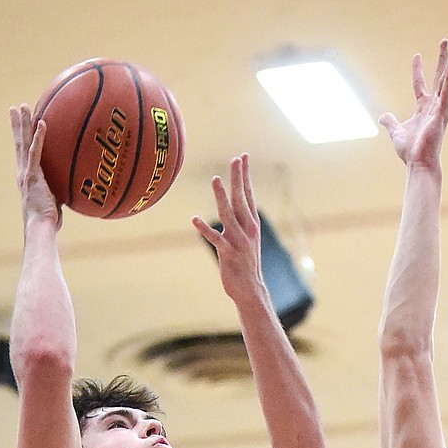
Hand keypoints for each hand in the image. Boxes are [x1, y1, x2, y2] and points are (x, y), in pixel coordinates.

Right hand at [10, 104, 60, 229]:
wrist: (40, 229)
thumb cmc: (48, 223)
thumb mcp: (54, 204)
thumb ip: (59, 192)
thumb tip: (72, 188)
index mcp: (26, 180)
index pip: (23, 154)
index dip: (21, 139)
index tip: (20, 125)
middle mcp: (23, 174)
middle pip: (19, 143)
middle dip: (17, 125)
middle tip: (16, 108)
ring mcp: (27, 174)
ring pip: (23, 143)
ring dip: (23, 123)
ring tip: (22, 106)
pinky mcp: (33, 176)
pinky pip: (36, 152)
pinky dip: (39, 137)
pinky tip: (42, 122)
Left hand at [193, 154, 263, 307]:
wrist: (251, 290)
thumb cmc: (246, 264)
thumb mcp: (246, 240)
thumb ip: (239, 223)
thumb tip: (230, 209)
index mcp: (252, 224)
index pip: (249, 195)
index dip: (245, 176)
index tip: (243, 157)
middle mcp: (247, 230)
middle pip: (242, 199)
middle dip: (238, 179)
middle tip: (235, 159)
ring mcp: (239, 241)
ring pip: (229, 214)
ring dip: (221, 196)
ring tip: (215, 179)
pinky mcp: (228, 253)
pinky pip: (215, 238)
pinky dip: (204, 229)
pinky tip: (195, 219)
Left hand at [380, 40, 447, 168]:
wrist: (419, 164)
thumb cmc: (410, 152)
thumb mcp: (396, 132)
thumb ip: (390, 122)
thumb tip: (383, 116)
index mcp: (423, 108)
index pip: (420, 84)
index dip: (418, 69)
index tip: (417, 55)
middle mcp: (433, 105)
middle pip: (439, 76)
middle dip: (442, 58)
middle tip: (446, 41)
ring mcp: (440, 108)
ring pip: (447, 80)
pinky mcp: (442, 113)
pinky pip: (447, 91)